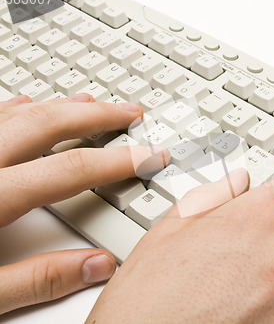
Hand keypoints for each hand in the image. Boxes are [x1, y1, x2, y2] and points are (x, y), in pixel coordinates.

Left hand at [0, 94, 163, 314]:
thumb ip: (41, 280)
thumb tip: (98, 268)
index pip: (71, 170)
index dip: (118, 161)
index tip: (150, 157)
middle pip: (49, 126)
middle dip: (97, 117)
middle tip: (130, 112)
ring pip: (20, 115)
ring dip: (62, 107)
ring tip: (92, 102)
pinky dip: (15, 109)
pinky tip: (28, 104)